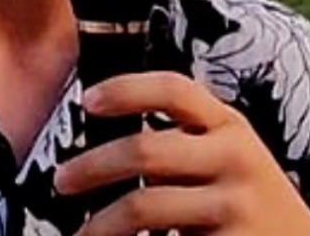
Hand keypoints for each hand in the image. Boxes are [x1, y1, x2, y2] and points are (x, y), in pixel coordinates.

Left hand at [54, 72, 309, 235]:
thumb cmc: (247, 198)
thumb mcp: (228, 154)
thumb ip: (184, 138)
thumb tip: (102, 138)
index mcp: (228, 125)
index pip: (175, 88)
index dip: (128, 89)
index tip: (88, 100)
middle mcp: (234, 157)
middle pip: (146, 151)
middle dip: (92, 166)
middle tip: (61, 181)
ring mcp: (233, 205)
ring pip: (145, 206)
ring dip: (99, 223)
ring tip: (79, 234)